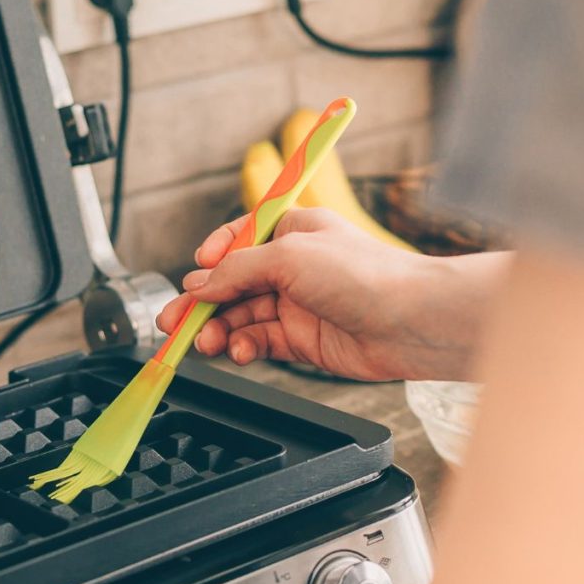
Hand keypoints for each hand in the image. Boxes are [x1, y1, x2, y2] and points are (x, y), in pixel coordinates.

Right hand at [157, 208, 500, 381]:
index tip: (191, 276)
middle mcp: (293, 267)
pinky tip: (236, 351)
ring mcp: (297, 305)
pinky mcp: (303, 341)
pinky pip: (260, 342)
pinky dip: (243, 347)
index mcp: (292, 231)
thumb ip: (238, 270)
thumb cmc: (365, 274)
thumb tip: (199, 283)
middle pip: (232, 284)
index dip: (210, 259)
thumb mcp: (289, 256)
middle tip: (172, 323)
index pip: (237, 241)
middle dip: (201, 303)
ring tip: (203, 341)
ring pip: (242, 316)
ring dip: (218, 329)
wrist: (410, 321)